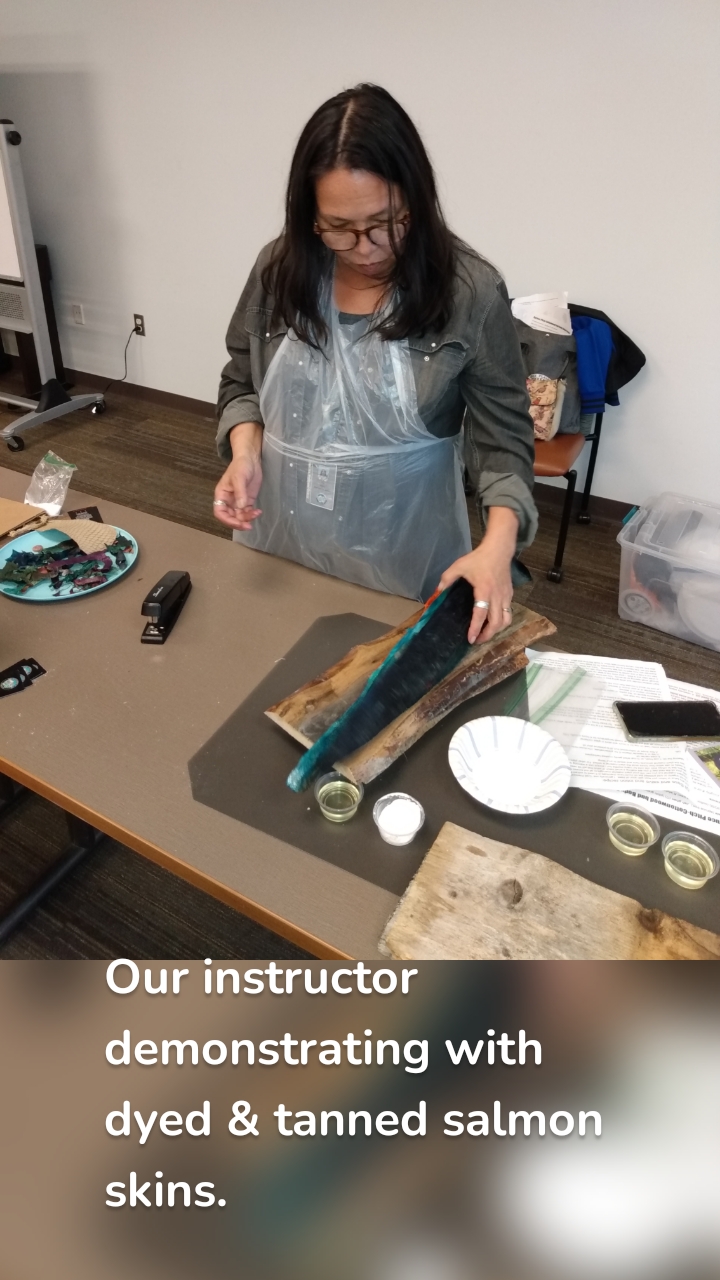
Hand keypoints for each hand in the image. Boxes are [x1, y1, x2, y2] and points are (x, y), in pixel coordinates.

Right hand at [213, 423, 262, 530]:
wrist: (251, 459)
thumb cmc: (241, 465)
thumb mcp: (239, 477)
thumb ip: (240, 492)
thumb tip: (241, 507)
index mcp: (221, 495)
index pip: (219, 512)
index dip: (226, 520)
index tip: (237, 523)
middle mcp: (228, 501)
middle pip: (230, 517)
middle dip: (238, 522)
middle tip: (248, 525)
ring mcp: (238, 502)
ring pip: (239, 516)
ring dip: (247, 519)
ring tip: (256, 514)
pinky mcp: (247, 501)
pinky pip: (248, 512)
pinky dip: (252, 515)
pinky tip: (258, 512)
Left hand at [438, 507, 517, 643]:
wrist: (499, 549)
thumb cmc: (479, 558)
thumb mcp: (459, 566)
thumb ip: (447, 579)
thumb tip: (437, 592)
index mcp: (484, 591)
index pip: (481, 615)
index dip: (476, 628)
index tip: (471, 639)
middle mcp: (497, 596)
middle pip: (497, 623)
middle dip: (487, 635)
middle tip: (477, 640)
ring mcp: (506, 596)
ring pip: (506, 620)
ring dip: (497, 630)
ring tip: (486, 633)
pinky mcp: (510, 594)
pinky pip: (508, 612)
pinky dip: (501, 621)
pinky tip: (492, 620)